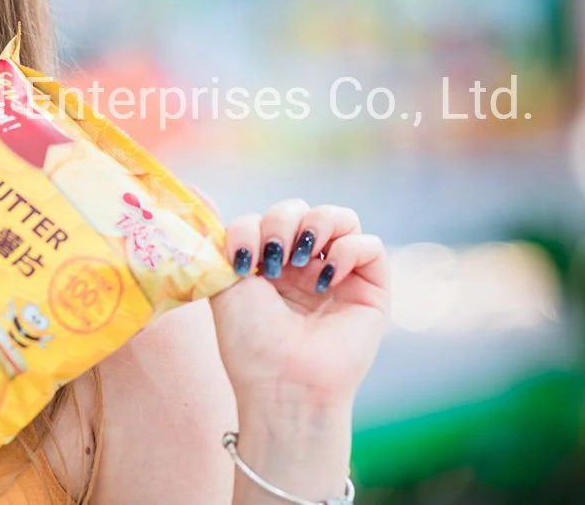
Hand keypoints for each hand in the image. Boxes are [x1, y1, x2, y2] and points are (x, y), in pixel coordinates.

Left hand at [209, 200, 389, 410]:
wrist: (280, 380)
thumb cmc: (250, 339)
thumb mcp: (226, 282)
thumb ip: (230, 241)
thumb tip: (213, 203)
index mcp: (270, 264)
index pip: (267, 217)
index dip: (252, 227)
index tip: (242, 261)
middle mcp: (305, 266)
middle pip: (302, 210)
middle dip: (282, 222)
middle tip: (274, 258)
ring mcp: (339, 275)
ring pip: (340, 217)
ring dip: (316, 224)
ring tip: (301, 259)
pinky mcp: (371, 289)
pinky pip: (369, 245)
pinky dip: (346, 250)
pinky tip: (324, 278)